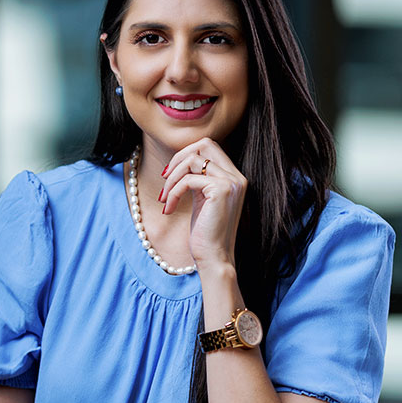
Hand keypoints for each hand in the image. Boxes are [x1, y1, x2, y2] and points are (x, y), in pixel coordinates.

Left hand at [160, 138, 246, 268]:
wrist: (215, 258)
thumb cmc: (206, 233)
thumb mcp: (202, 199)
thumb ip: (198, 178)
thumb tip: (179, 160)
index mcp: (234, 177)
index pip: (210, 147)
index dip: (186, 155)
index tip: (169, 175)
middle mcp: (237, 176)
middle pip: (205, 144)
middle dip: (179, 158)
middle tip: (164, 178)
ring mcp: (231, 182)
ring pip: (193, 160)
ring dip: (172, 178)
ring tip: (165, 198)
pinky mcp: (221, 190)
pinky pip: (188, 180)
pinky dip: (174, 192)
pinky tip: (169, 208)